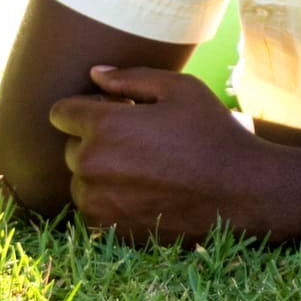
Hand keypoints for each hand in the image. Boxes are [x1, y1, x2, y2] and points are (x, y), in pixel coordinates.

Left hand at [49, 65, 267, 242]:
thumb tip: (96, 73)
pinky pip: (92, 206)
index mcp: (104, 126)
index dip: (87, 107)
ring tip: (146, 168)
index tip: (115, 112)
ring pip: (81, 178)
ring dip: (102, 171)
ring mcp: (95, 199)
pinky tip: (146, 191)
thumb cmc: (213, 134)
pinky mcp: (105, 227)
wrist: (239, 191)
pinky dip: (111, 198)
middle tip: (141, 140)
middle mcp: (90, 163)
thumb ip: (132, 78)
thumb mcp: (183, 90)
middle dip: (98, 140)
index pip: (61, 112)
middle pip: (72, 145)